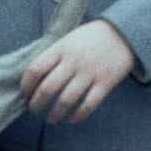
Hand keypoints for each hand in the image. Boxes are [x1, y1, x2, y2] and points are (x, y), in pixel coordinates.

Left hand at [20, 19, 136, 124]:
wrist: (125, 32)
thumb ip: (54, 55)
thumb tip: (35, 78)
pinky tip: (72, 118)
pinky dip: (78, 116)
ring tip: (51, 118)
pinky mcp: (105, 82)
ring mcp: (90, 72)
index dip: (26, 86)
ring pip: (66, 100)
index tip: (25, 94)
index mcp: (62, 48)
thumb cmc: (92, 37)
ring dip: (55, 114)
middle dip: (36, 104)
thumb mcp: (70, 39)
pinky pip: (88, 105)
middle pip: (47, 88)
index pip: (36, 69)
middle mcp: (74, 61)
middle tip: (34, 109)